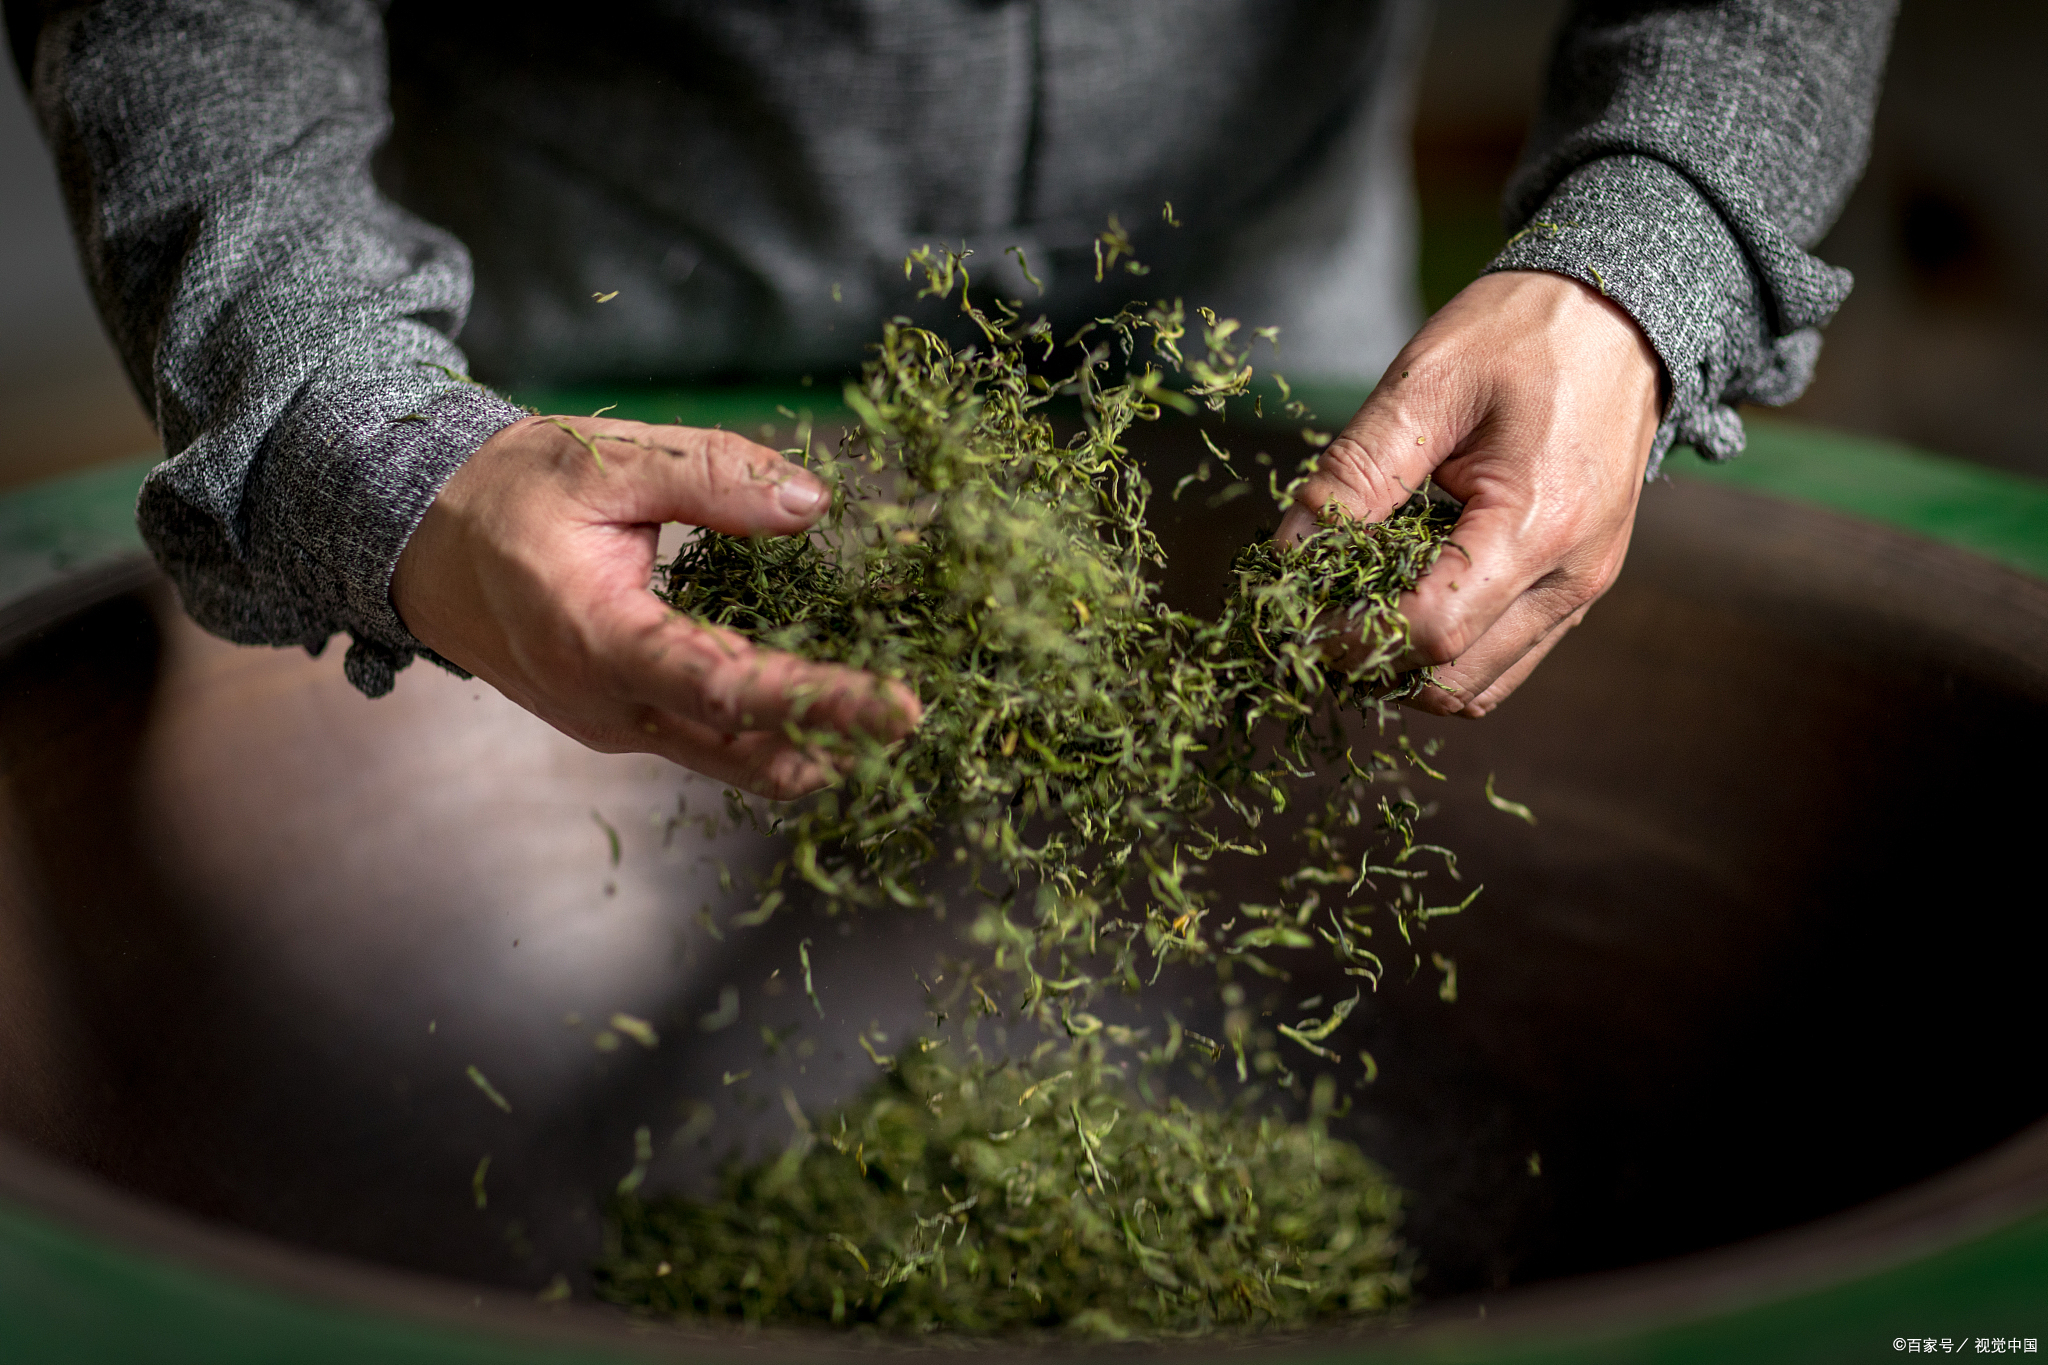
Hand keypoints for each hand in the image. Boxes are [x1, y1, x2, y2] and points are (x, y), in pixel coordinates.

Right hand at [391, 414, 920, 797]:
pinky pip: (708, 738)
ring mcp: (613, 724)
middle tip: (916, 720)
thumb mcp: (604, 460)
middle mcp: (607, 706)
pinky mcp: (622, 720)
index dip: (820, 701)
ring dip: (809, 743)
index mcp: (598, 639)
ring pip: (730, 755)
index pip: (730, 688)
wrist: (414, 539)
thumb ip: (712, 477)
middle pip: (744, 743)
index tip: (898, 707)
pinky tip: (828, 709)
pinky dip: (769, 729)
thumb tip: (814, 505)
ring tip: (887, 721)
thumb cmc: (506, 493)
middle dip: (836, 737)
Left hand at [1276, 270, 1661, 715]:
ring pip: (1479, 688)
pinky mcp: (1576, 589)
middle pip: (1453, 681)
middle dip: (1369, 663)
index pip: (1430, 632)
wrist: (1619, 315)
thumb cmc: (1522, 333)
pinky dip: (1444, 654)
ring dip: (1405, 669)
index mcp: (1538, 523)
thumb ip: (1353, 475)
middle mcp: (1572, 577)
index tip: (1293, 612)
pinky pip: (1504, 659)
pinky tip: (1400, 600)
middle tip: (1310, 614)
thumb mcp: (1425, 385)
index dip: (1349, 637)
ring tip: (1350, 610)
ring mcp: (1581, 591)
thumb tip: (1287, 553)